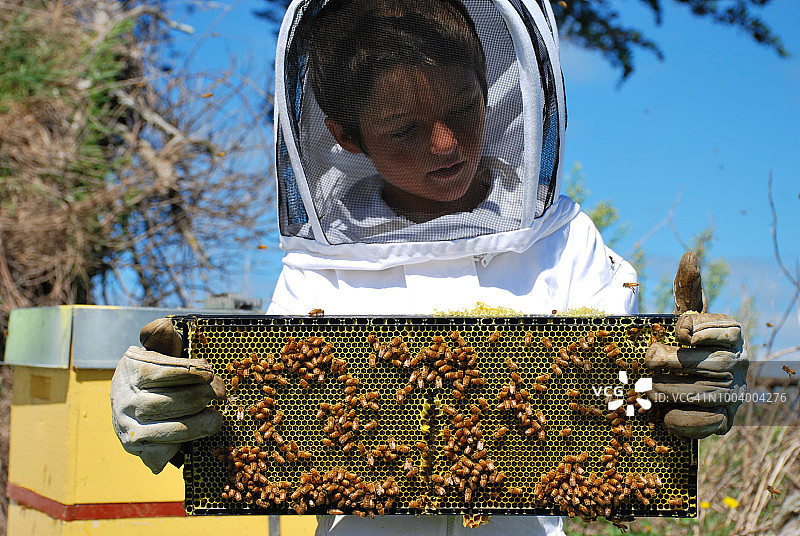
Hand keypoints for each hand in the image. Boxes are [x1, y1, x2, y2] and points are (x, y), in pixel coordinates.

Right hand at [111, 318, 224, 472]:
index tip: (208, 372)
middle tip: (218, 394)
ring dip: (194, 424)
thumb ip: (164, 338)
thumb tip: (165, 325)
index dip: (186, 372)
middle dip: (195, 398)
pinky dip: (180, 446)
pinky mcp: (135, 449)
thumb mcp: (160, 350)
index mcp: (130, 369)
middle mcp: (122, 400)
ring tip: (216, 418)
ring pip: (162, 430)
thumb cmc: (158, 373)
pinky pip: (159, 452)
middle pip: (160, 403)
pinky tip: (198, 435)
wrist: (137, 403)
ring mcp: (126, 426)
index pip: (156, 371)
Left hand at [645, 252, 748, 437]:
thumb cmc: (682, 343)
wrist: (681, 382)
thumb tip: (690, 255)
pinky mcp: (726, 420)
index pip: (727, 329)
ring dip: (671, 391)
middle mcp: (740, 364)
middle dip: (674, 363)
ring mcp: (735, 393)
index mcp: (732, 335)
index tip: (676, 331)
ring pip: (707, 393)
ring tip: (648, 389)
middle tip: (649, 362)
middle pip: (713, 364)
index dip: (701, 329)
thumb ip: (687, 290)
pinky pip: (711, 423)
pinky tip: (665, 417)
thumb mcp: (684, 315)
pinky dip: (685, 421)